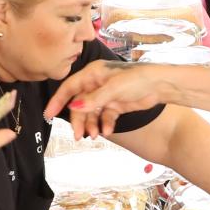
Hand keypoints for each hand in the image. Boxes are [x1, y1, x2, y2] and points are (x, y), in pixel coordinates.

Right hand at [45, 62, 172, 138]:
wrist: (161, 85)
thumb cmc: (137, 79)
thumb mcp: (113, 89)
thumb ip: (93, 99)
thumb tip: (73, 107)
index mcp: (93, 73)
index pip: (69, 87)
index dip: (58, 100)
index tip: (48, 114)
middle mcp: (97, 84)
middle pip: (80, 104)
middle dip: (78, 120)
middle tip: (78, 136)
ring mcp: (106, 95)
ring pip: (92, 113)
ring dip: (91, 124)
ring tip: (95, 135)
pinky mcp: (116, 105)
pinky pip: (104, 117)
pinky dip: (105, 124)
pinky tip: (108, 130)